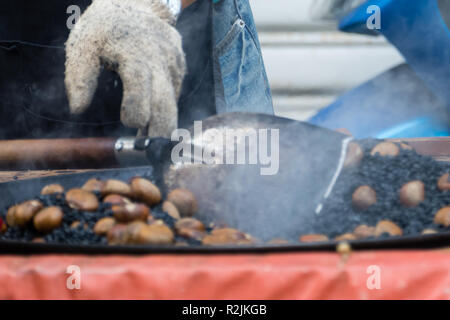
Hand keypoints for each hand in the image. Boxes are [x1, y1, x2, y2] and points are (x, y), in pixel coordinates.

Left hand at [65, 0, 185, 136]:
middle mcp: (160, 59)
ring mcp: (174, 62)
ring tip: (150, 135)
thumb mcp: (83, 45)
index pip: (141, 92)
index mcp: (134, 54)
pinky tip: (154, 105)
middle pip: (166, 106)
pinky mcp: (181, 65)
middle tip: (150, 149)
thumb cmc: (105, 27)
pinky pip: (175, 92)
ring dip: (163, 123)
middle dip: (159, 132)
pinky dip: (165, 104)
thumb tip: (77, 110)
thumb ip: (79, 78)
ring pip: (174, 102)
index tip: (127, 123)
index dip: (136, 114)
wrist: (135, 3)